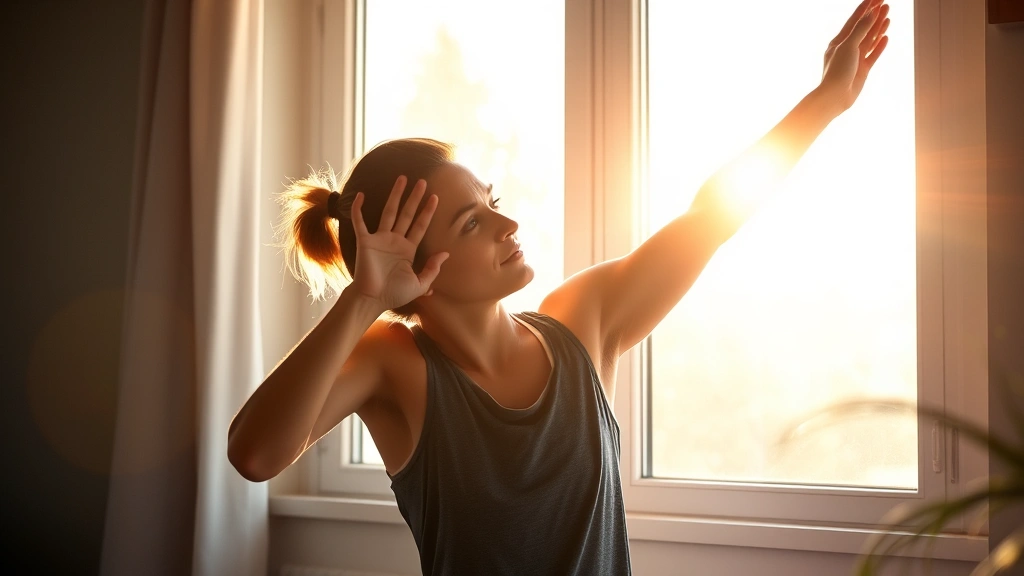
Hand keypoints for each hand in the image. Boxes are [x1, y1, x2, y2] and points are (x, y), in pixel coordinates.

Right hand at [349, 176, 448, 310]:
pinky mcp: (365, 241)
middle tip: (422, 182)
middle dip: (415, 198)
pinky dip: (358, 209)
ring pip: (389, 212)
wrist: (372, 300)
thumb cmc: (394, 294)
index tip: (435, 197)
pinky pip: (360, 222)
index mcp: (408, 249)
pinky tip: (361, 195)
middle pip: (407, 214)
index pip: (420, 226)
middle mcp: (395, 240)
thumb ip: (433, 269)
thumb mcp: (420, 284)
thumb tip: (446, 253)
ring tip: (402, 179)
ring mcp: (380, 239)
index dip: (428, 212)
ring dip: (395, 195)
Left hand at [819, 0, 889, 113]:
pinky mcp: (863, 69)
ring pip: (870, 39)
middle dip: (874, 15)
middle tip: (886, 3)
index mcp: (839, 40)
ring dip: (878, 27)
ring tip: (888, 14)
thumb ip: (860, 29)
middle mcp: (848, 48)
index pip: (855, 20)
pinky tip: (886, 37)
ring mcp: (856, 59)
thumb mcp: (848, 46)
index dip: (866, 7)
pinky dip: (879, 45)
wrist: (835, 97)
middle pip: (864, 28)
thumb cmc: (837, 71)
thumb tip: (871, 13)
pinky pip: (873, 54)